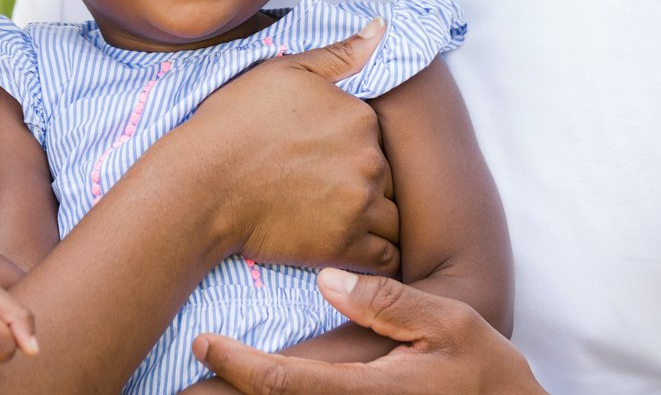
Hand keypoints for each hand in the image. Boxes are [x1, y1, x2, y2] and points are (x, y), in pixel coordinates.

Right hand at [188, 19, 399, 274]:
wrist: (202, 182)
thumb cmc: (234, 123)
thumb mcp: (284, 71)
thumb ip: (340, 54)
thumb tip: (382, 28)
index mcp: (360, 116)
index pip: (377, 137)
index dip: (351, 148)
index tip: (318, 157)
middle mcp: (369, 159)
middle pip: (388, 178)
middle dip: (365, 184)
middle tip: (321, 189)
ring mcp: (360, 205)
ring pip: (392, 218)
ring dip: (372, 220)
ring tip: (333, 218)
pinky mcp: (345, 246)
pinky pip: (386, 258)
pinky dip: (373, 255)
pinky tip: (345, 247)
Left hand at [193, 269, 545, 393]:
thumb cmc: (484, 370)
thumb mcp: (448, 323)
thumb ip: (387, 301)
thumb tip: (326, 277)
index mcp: (370, 393)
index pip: (284, 384)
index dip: (236, 367)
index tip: (204, 344)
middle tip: (176, 383)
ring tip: (196, 389)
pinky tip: (253, 391)